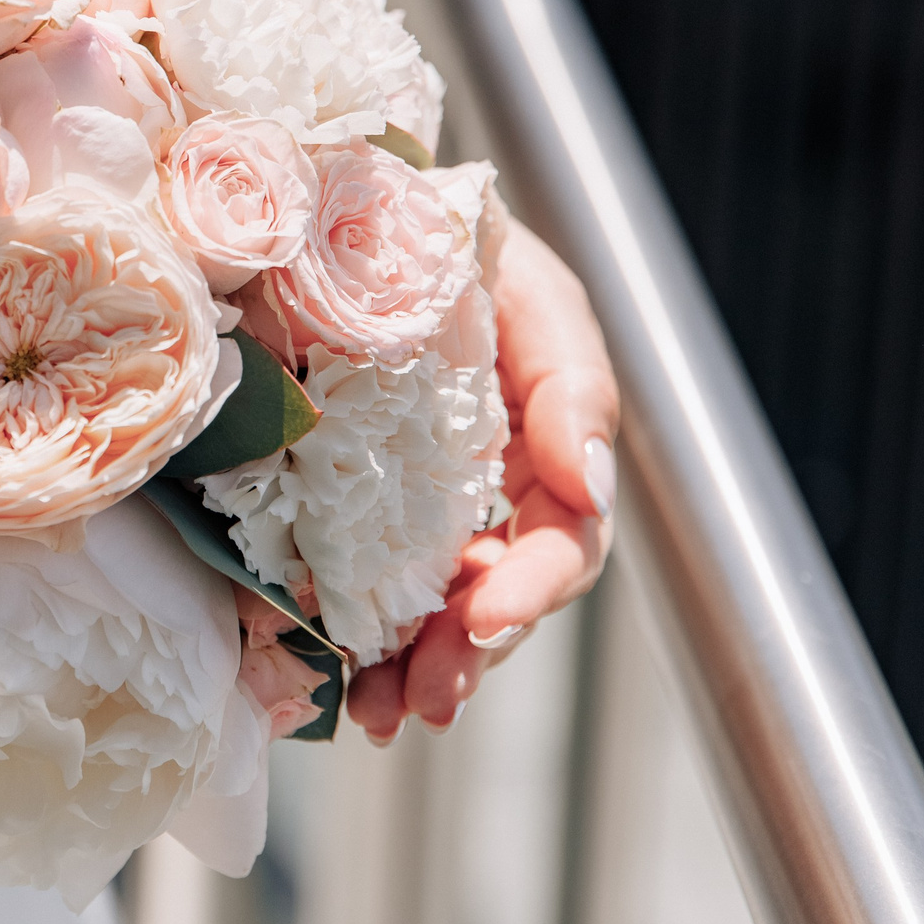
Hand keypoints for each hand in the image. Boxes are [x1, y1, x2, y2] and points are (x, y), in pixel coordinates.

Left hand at [345, 219, 618, 742]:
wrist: (345, 206)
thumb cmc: (452, 242)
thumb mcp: (530, 290)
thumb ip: (571, 379)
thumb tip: (588, 479)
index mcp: (545, 447)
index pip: (563, 540)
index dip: (531, 589)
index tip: (482, 619)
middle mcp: (492, 489)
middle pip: (499, 598)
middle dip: (465, 658)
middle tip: (423, 704)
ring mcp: (422, 506)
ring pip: (434, 611)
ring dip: (414, 672)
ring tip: (382, 717)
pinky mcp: (349, 511)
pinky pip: (361, 588)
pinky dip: (353, 643)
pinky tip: (335, 686)